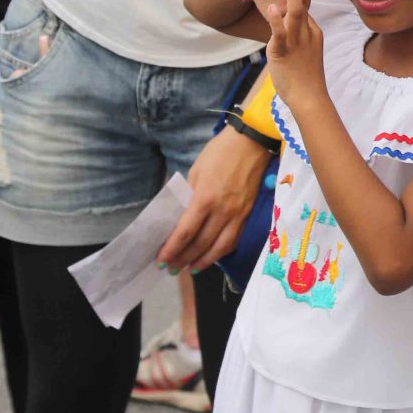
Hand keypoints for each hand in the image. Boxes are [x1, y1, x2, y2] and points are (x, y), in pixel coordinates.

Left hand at [160, 124, 271, 271]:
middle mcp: (222, 212)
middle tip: (170, 268)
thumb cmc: (219, 152)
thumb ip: (188, 196)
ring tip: (189, 268)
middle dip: (183, 259)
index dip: (172, 249)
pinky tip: (211, 256)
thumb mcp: (196, 171)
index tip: (161, 259)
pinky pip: (233, 240)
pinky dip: (221, 252)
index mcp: (205, 198)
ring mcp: (237, 215)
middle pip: (201, 244)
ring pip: (219, 248)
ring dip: (203, 262)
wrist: (252, 143)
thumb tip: (178, 217)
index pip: (185, 232)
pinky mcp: (247, 215)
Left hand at [263, 0, 325, 108]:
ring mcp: (297, 42)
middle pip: (304, 2)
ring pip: (296, 12)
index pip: (307, 3)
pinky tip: (271, 8)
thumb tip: (294, 25)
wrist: (310, 98)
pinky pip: (281, 34)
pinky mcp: (285, 52)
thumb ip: (302, 35)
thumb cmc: (306, 78)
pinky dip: (276, 20)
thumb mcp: (307, 51)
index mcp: (312, 31)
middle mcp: (307, 33)